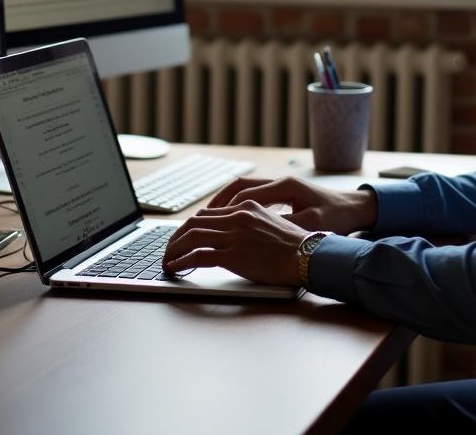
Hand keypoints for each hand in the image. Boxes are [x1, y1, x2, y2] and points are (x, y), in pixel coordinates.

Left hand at [162, 200, 306, 284]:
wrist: (309, 256)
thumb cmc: (298, 245)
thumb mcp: (274, 224)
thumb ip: (254, 224)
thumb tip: (239, 235)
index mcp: (247, 207)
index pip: (209, 213)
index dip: (190, 226)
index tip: (183, 237)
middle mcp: (238, 217)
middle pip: (195, 222)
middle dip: (176, 237)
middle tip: (168, 249)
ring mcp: (235, 235)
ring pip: (191, 237)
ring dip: (173, 249)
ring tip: (166, 261)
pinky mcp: (233, 255)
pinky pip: (198, 256)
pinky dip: (182, 261)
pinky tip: (175, 268)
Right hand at [206, 175, 377, 234]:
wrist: (356, 208)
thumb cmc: (337, 216)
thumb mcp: (310, 224)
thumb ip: (284, 226)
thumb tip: (257, 231)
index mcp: (285, 187)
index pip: (245, 194)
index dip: (224, 210)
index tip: (207, 224)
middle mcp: (280, 183)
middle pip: (239, 187)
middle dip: (217, 204)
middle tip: (198, 221)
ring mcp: (281, 188)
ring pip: (244, 191)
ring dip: (226, 204)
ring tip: (208, 221)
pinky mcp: (284, 196)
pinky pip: (254, 197)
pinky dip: (238, 207)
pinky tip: (231, 223)